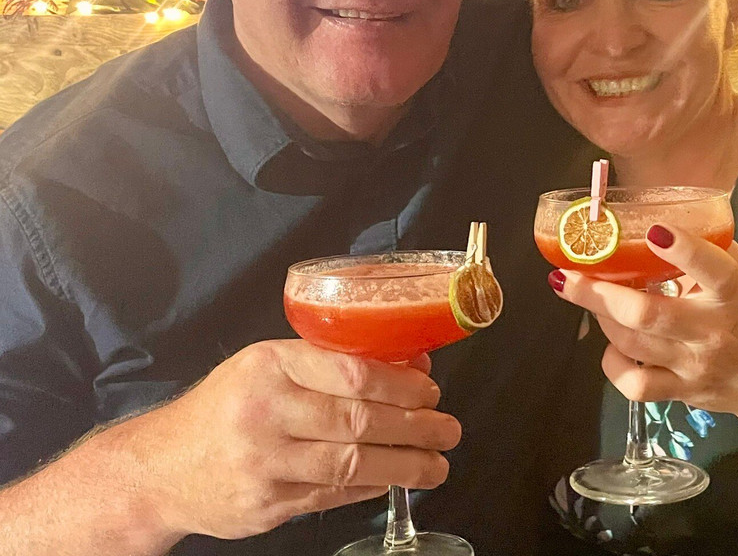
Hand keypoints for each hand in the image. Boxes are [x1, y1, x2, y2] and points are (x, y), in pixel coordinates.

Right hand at [117, 339, 460, 539]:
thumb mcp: (266, 366)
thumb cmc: (224, 407)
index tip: (430, 390)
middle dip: (414, 426)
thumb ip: (330, 362)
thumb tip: (408, 364)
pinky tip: (393, 479)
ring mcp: (264, 464)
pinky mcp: (266, 505)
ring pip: (350, 464)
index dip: (400, 384)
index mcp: (268, 366)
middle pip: (357, 420)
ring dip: (404, 465)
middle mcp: (264, 413)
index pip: (350, 372)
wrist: (159, 468)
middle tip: (448, 428)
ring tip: (437, 464)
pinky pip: (332, 496)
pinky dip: (369, 488)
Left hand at [549, 224, 737, 415]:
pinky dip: (612, 364)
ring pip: (633, 344)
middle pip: (648, 314)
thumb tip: (662, 213)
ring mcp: (694, 366)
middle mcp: (712, 332)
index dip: (685, 250)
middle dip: (599, 294)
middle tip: (567, 274)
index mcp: (733, 296)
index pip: (714, 271)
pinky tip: (610, 346)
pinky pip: (635, 384)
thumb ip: (709, 247)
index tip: (656, 231)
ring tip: (585, 295)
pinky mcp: (682, 394)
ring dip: (600, 316)